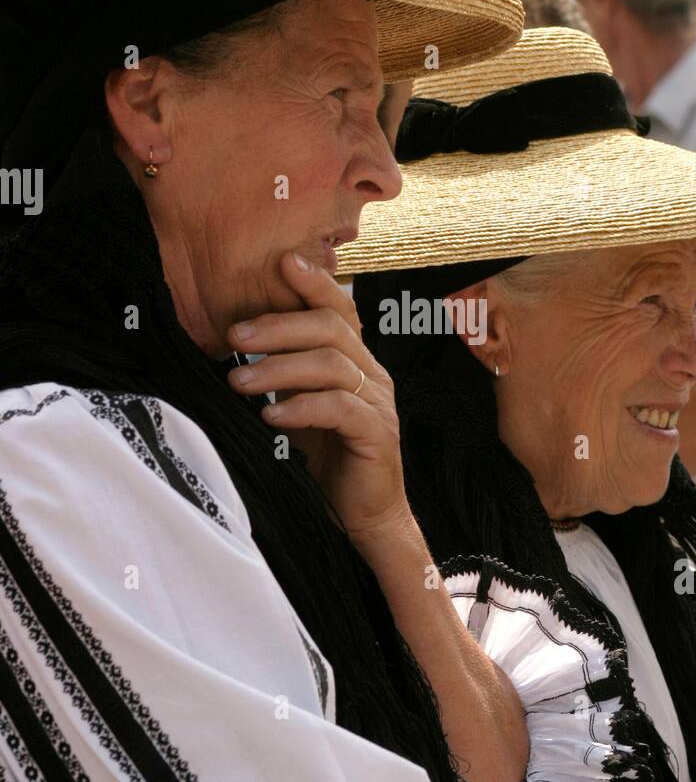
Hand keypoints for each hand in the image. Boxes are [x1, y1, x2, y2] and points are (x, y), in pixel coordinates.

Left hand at [227, 251, 410, 547]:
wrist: (363, 520)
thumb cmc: (324, 464)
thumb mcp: (296, 409)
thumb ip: (281, 377)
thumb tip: (230, 346)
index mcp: (356, 363)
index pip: (340, 310)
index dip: (314, 283)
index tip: (281, 262)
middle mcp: (373, 376)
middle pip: (332, 328)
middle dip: (278, 326)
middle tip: (233, 335)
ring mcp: (379, 404)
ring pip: (332, 365)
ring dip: (279, 368)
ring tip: (237, 381)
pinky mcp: (377, 435)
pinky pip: (340, 408)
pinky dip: (302, 407)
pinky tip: (271, 416)